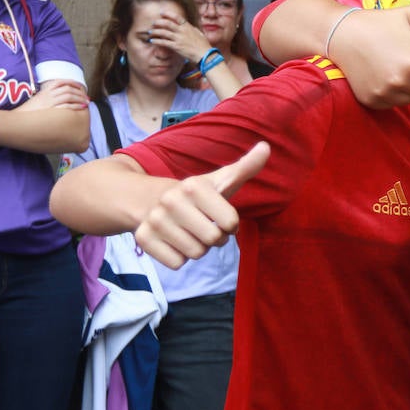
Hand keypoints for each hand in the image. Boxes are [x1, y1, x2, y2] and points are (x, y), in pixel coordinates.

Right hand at [18, 79, 88, 111]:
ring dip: (80, 98)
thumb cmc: (27, 114)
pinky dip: (75, 106)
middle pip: (67, 89)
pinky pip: (66, 106)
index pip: (60, 82)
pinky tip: (81, 108)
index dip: (72, 82)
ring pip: (69, 96)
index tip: (80, 86)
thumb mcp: (36, 101)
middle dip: (79, 92)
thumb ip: (45, 98)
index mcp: (44, 91)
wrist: (17, 120)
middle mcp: (48, 95)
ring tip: (86, 103)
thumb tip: (56, 101)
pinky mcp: (50, 110)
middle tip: (86, 97)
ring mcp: (49, 102)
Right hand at [134, 142, 268, 268]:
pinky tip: (174, 241)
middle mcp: (171, 201)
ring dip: (198, 248)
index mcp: (194, 186)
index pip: (231, 223)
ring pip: (196, 254)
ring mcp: (155, 220)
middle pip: (213, 240)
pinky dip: (179, 257)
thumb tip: (266, 147)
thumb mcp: (221, 179)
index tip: (219, 216)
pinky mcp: (143, 239)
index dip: (230, 224)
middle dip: (215, 238)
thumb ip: (245, 167)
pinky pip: (177, 263)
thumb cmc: (196, 195)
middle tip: (204, 226)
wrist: (149, 200)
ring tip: (189, 232)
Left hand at [145, 12, 213, 63]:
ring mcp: (179, 39)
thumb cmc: (203, 45)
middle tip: (154, 23)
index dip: (168, 14)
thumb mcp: (199, 33)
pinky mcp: (176, 47)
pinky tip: (152, 41)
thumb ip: (192, 28)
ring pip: (163, 32)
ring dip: (155, 31)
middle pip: (167, 24)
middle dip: (159, 22)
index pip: (176, 17)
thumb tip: (189, 25)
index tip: (161, 13)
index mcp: (188, 27)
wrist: (205, 54)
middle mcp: (182, 31)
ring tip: (150, 32)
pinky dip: (157, 41)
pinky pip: (164, 42)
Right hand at [330, 0, 409, 107]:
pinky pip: (389, 104)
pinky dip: (387, 94)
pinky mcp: (371, 99)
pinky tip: (377, 75)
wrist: (341, 34)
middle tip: (397, 59)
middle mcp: (401, 81)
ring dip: (402, 88)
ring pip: (406, 98)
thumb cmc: (378, 23)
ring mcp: (384, 92)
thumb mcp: (407, 15)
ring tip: (388, 67)